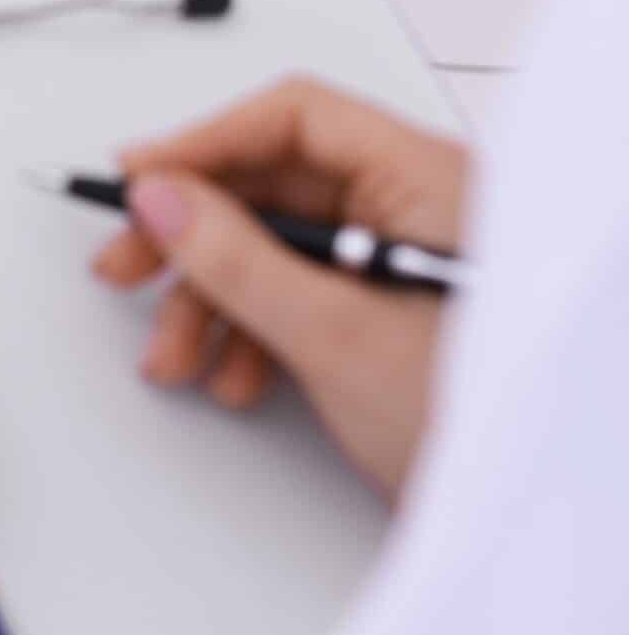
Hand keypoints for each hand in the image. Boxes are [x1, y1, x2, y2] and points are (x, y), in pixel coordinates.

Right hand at [94, 77, 470, 502]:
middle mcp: (413, 210)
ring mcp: (393, 261)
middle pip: (272, 187)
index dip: (206, 143)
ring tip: (174, 355)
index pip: (295, 122)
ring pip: (269, 248)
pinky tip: (231, 375)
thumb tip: (163, 199)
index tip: (138, 181)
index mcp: (427, 183)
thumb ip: (237, 260)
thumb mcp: (333, 333)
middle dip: (191, 239)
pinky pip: (291, 293)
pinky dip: (247, 332)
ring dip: (209, 302)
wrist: (508, 512)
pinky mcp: (377, 310)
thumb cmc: (467, 420)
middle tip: (126, 265)